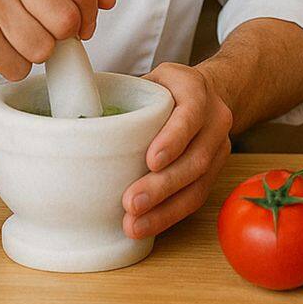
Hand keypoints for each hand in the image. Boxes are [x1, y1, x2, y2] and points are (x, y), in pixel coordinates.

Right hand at [0, 0, 113, 80]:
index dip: (90, 10)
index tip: (80, 17)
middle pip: (68, 20)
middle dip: (64, 33)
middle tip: (46, 27)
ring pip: (47, 48)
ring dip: (39, 51)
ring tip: (20, 34)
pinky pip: (21, 67)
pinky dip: (16, 65)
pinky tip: (2, 45)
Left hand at [120, 63, 231, 239]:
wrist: (206, 95)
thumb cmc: (168, 87)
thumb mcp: (152, 78)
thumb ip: (128, 93)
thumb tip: (83, 113)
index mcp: (196, 90)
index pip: (190, 114)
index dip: (173, 139)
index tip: (151, 161)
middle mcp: (215, 119)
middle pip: (195, 158)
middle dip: (162, 185)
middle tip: (131, 203)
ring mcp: (219, 147)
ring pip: (198, 184)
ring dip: (165, 209)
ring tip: (135, 224)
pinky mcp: (216, 171)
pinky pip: (196, 197)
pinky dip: (171, 214)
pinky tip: (148, 225)